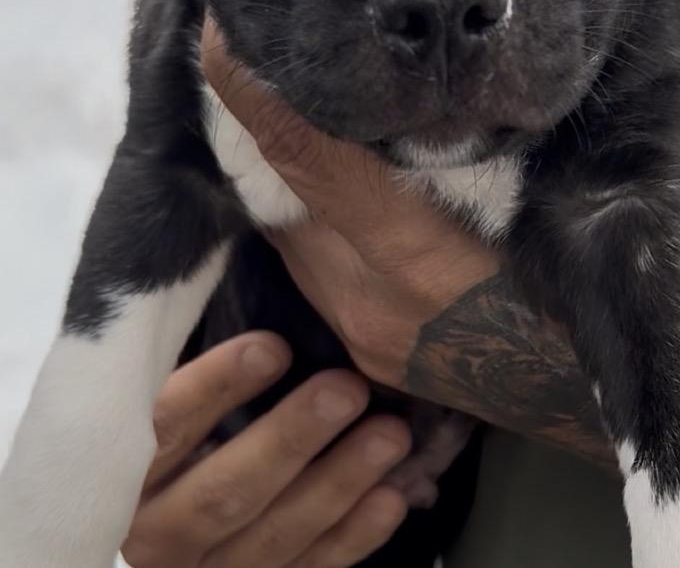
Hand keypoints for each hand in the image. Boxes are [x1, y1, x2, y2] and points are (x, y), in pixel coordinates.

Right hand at [121, 332, 411, 567]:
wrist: (179, 530)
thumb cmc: (191, 436)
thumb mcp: (178, 399)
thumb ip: (208, 369)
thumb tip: (275, 301)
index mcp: (130, 466)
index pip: (165, 425)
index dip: (217, 386)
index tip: (273, 347)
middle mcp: (156, 530)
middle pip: (223, 491)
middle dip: (291, 438)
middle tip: (347, 390)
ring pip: (273, 536)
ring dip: (338, 483)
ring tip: (390, 435)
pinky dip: (352, 537)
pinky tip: (391, 497)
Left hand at [200, 20, 679, 467]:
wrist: (592, 409)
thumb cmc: (593, 296)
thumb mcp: (567, 204)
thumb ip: (510, 144)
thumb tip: (467, 67)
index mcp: (418, 255)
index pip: (306, 153)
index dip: (253, 90)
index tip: (221, 30)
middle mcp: (367, 294)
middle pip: (276, 186)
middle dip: (255, 116)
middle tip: (260, 44)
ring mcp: (358, 325)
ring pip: (288, 224)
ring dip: (282, 164)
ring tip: (296, 97)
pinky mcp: (361, 341)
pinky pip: (310, 260)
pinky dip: (309, 210)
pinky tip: (334, 176)